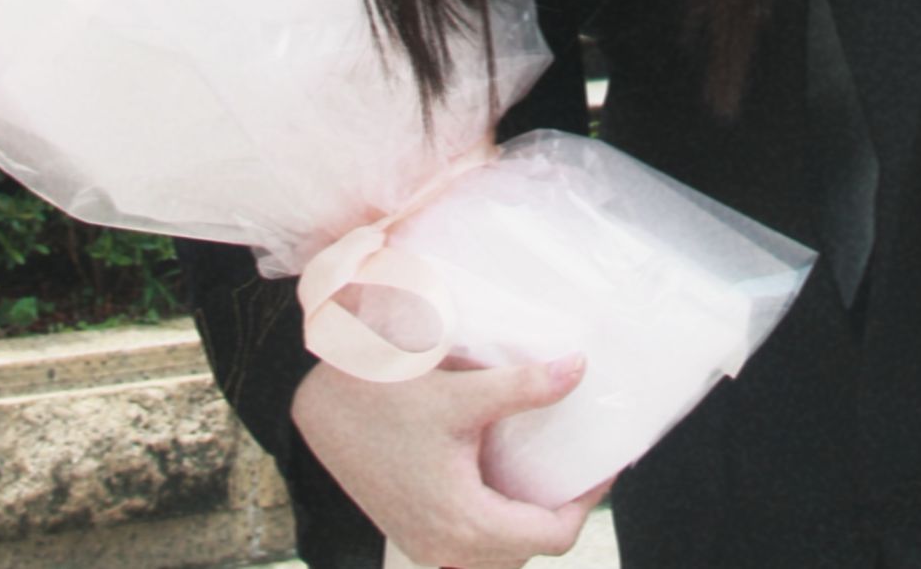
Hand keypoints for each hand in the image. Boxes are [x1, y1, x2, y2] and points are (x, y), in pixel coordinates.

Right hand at [290, 353, 607, 568]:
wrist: (316, 410)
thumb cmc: (383, 399)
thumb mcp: (459, 393)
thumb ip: (523, 387)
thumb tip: (578, 370)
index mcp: (465, 523)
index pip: (550, 535)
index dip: (586, 501)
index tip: (603, 463)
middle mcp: (447, 549)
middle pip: (527, 549)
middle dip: (559, 511)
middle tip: (578, 464)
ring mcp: (427, 546)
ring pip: (498, 553)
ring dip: (526, 519)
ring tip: (546, 470)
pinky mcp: (414, 533)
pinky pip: (471, 544)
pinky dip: (497, 519)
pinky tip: (503, 476)